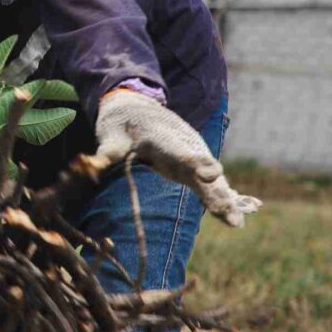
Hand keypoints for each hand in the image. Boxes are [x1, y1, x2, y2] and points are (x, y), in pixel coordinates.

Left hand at [94, 90, 261, 226]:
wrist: (137, 109)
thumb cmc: (121, 124)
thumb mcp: (110, 134)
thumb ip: (106, 152)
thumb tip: (90, 167)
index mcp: (162, 136)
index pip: (180, 151)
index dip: (196, 162)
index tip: (211, 173)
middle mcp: (183, 146)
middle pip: (202, 169)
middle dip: (215, 189)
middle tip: (228, 209)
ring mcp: (192, 156)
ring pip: (211, 179)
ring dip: (224, 199)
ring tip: (237, 221)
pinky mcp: (194, 167)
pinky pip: (213, 184)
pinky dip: (226, 198)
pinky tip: (242, 216)